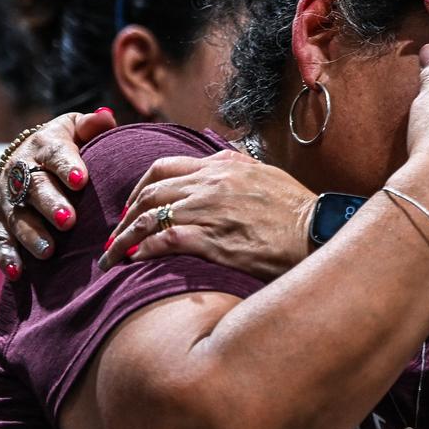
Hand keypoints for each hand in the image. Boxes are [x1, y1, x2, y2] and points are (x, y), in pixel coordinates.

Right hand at [0, 108, 117, 278]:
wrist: (28, 158)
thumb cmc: (66, 144)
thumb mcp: (76, 128)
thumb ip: (92, 125)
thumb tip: (107, 117)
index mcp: (45, 146)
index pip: (56, 154)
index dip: (68, 167)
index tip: (82, 180)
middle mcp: (21, 171)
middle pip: (35, 188)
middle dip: (50, 204)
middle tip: (69, 220)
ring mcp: (7, 197)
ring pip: (17, 216)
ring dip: (32, 234)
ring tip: (49, 251)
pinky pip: (0, 238)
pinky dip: (6, 255)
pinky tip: (17, 271)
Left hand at [99, 150, 316, 279]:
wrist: (316, 230)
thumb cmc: (296, 209)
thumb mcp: (265, 175)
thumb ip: (237, 168)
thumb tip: (219, 165)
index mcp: (222, 166)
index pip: (164, 167)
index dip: (139, 188)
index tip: (133, 206)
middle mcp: (210, 183)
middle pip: (149, 192)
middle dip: (125, 215)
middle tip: (115, 235)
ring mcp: (209, 210)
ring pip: (150, 217)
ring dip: (124, 238)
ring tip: (112, 256)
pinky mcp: (211, 240)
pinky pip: (164, 241)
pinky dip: (143, 251)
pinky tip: (135, 262)